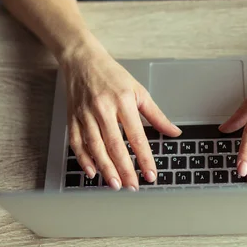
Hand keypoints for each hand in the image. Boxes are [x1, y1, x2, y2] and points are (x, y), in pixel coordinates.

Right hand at [63, 46, 180, 190]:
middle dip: (124, 169)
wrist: (82, 59)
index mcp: (123, 102)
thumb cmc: (112, 75)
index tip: (151, 175)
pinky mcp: (72, 118)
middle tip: (132, 187)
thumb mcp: (139, 90)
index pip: (137, 136)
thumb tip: (174, 132)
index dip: (144, 158)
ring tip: (115, 184)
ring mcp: (85, 114)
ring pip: (95, 147)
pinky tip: (92, 171)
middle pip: (115, 145)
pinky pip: (76, 142)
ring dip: (105, 168)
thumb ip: (157, 115)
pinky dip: (83, 158)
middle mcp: (103, 109)